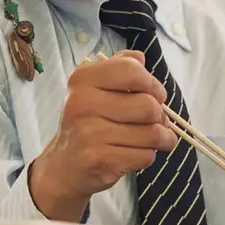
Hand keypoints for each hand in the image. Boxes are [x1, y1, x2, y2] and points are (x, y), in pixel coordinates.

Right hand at [29, 50, 175, 221]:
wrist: (64, 166)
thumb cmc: (87, 124)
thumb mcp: (94, 89)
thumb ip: (118, 68)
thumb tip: (140, 58)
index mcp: (83, 79)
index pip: (132, 70)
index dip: (153, 84)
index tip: (156, 95)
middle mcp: (82, 103)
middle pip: (148, 105)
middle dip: (160, 116)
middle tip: (154, 121)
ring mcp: (91, 133)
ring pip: (152, 133)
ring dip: (161, 138)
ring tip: (154, 139)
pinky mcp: (101, 160)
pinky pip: (146, 155)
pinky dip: (148, 155)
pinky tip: (136, 153)